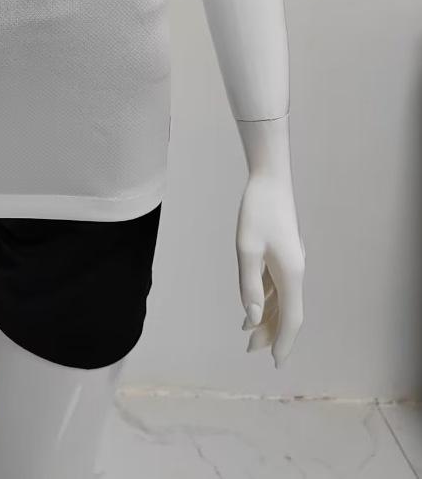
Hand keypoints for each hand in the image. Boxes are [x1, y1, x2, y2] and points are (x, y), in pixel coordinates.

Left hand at [236, 170, 304, 366]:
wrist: (271, 180)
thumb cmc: (256, 211)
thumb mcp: (246, 248)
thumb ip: (249, 284)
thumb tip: (252, 317)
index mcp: (290, 273)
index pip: (291, 318)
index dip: (284, 341)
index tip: (276, 362)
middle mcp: (295, 271)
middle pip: (287, 311)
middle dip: (271, 332)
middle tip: (250, 350)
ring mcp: (290, 262)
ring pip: (282, 299)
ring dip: (267, 316)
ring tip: (248, 333)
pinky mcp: (284, 253)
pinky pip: (277, 285)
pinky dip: (266, 298)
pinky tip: (253, 304)